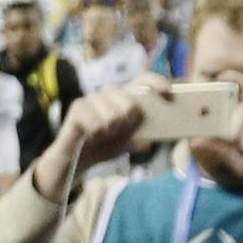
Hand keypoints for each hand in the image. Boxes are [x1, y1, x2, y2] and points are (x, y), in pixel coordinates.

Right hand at [37, 74, 173, 189]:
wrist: (73, 162)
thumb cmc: (102, 147)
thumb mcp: (126, 143)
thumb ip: (141, 138)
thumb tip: (152, 139)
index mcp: (123, 97)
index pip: (142, 80)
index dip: (156, 82)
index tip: (168, 92)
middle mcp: (108, 94)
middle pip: (128, 98)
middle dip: (129, 117)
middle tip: (119, 128)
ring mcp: (92, 99)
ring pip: (113, 114)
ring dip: (110, 129)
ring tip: (102, 134)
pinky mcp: (77, 109)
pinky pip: (96, 123)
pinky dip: (96, 134)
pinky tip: (89, 136)